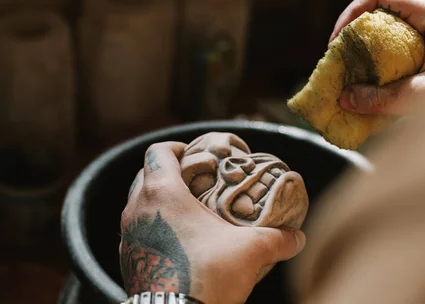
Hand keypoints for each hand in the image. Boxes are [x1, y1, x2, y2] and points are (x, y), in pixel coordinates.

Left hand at [119, 142, 305, 303]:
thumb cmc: (205, 277)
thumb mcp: (249, 252)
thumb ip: (277, 240)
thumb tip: (297, 238)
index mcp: (162, 193)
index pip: (158, 152)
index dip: (176, 147)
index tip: (194, 154)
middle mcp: (138, 209)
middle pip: (146, 174)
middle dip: (169, 172)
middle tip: (194, 181)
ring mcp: (128, 234)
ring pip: (139, 203)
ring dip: (160, 200)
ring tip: (188, 211)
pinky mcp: (127, 258)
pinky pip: (137, 230)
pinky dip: (153, 226)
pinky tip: (178, 241)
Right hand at [329, 0, 424, 115]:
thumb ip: (383, 97)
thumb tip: (345, 98)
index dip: (350, 15)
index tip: (336, 42)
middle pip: (376, 16)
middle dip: (352, 38)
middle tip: (339, 63)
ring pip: (383, 36)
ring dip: (362, 55)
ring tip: (350, 78)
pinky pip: (393, 53)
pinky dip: (376, 66)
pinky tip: (370, 86)